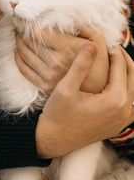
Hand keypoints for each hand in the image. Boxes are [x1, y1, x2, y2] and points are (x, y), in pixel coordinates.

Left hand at [14, 27, 108, 93]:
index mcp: (68, 49)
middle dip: (21, 31)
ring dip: (18, 42)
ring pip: (24, 55)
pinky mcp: (44, 86)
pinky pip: (24, 70)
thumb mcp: (97, 38)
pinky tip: (18, 50)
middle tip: (18, 24)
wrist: (100, 90)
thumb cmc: (99, 61)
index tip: (24, 18)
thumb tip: (65, 16)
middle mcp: (56, 63)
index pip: (39, 33)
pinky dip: (18, 58)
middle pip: (29, 42)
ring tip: (18, 35)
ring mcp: (49, 76)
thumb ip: (81, 26)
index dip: (28, 24)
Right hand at [35, 44, 133, 158]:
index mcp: (115, 100)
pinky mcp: (119, 124)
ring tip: (112, 60)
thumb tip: (92, 45)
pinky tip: (111, 79)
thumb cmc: (57, 115)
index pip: (121, 66)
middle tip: (111, 46)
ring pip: (132, 88)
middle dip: (122, 59)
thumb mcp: (65, 88)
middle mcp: (124, 111)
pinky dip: (123, 86)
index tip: (104, 39)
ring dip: (124, 72)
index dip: (113, 50)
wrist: (54, 140)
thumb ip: (80, 65)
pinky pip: (129, 100)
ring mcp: (123, 120)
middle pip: (132, 75)